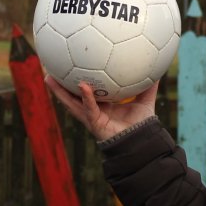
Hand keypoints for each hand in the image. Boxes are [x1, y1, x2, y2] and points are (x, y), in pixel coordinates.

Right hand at [44, 75, 158, 141]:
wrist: (141, 140)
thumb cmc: (142, 123)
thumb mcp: (145, 100)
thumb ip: (149, 86)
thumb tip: (156, 70)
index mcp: (102, 104)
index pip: (86, 90)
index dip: (76, 79)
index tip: (70, 65)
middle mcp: (93, 109)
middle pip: (72, 95)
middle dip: (60, 83)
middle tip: (50, 68)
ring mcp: (91, 116)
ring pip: (72, 102)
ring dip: (60, 91)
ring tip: (49, 77)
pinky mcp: (95, 122)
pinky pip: (88, 108)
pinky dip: (85, 97)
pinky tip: (82, 85)